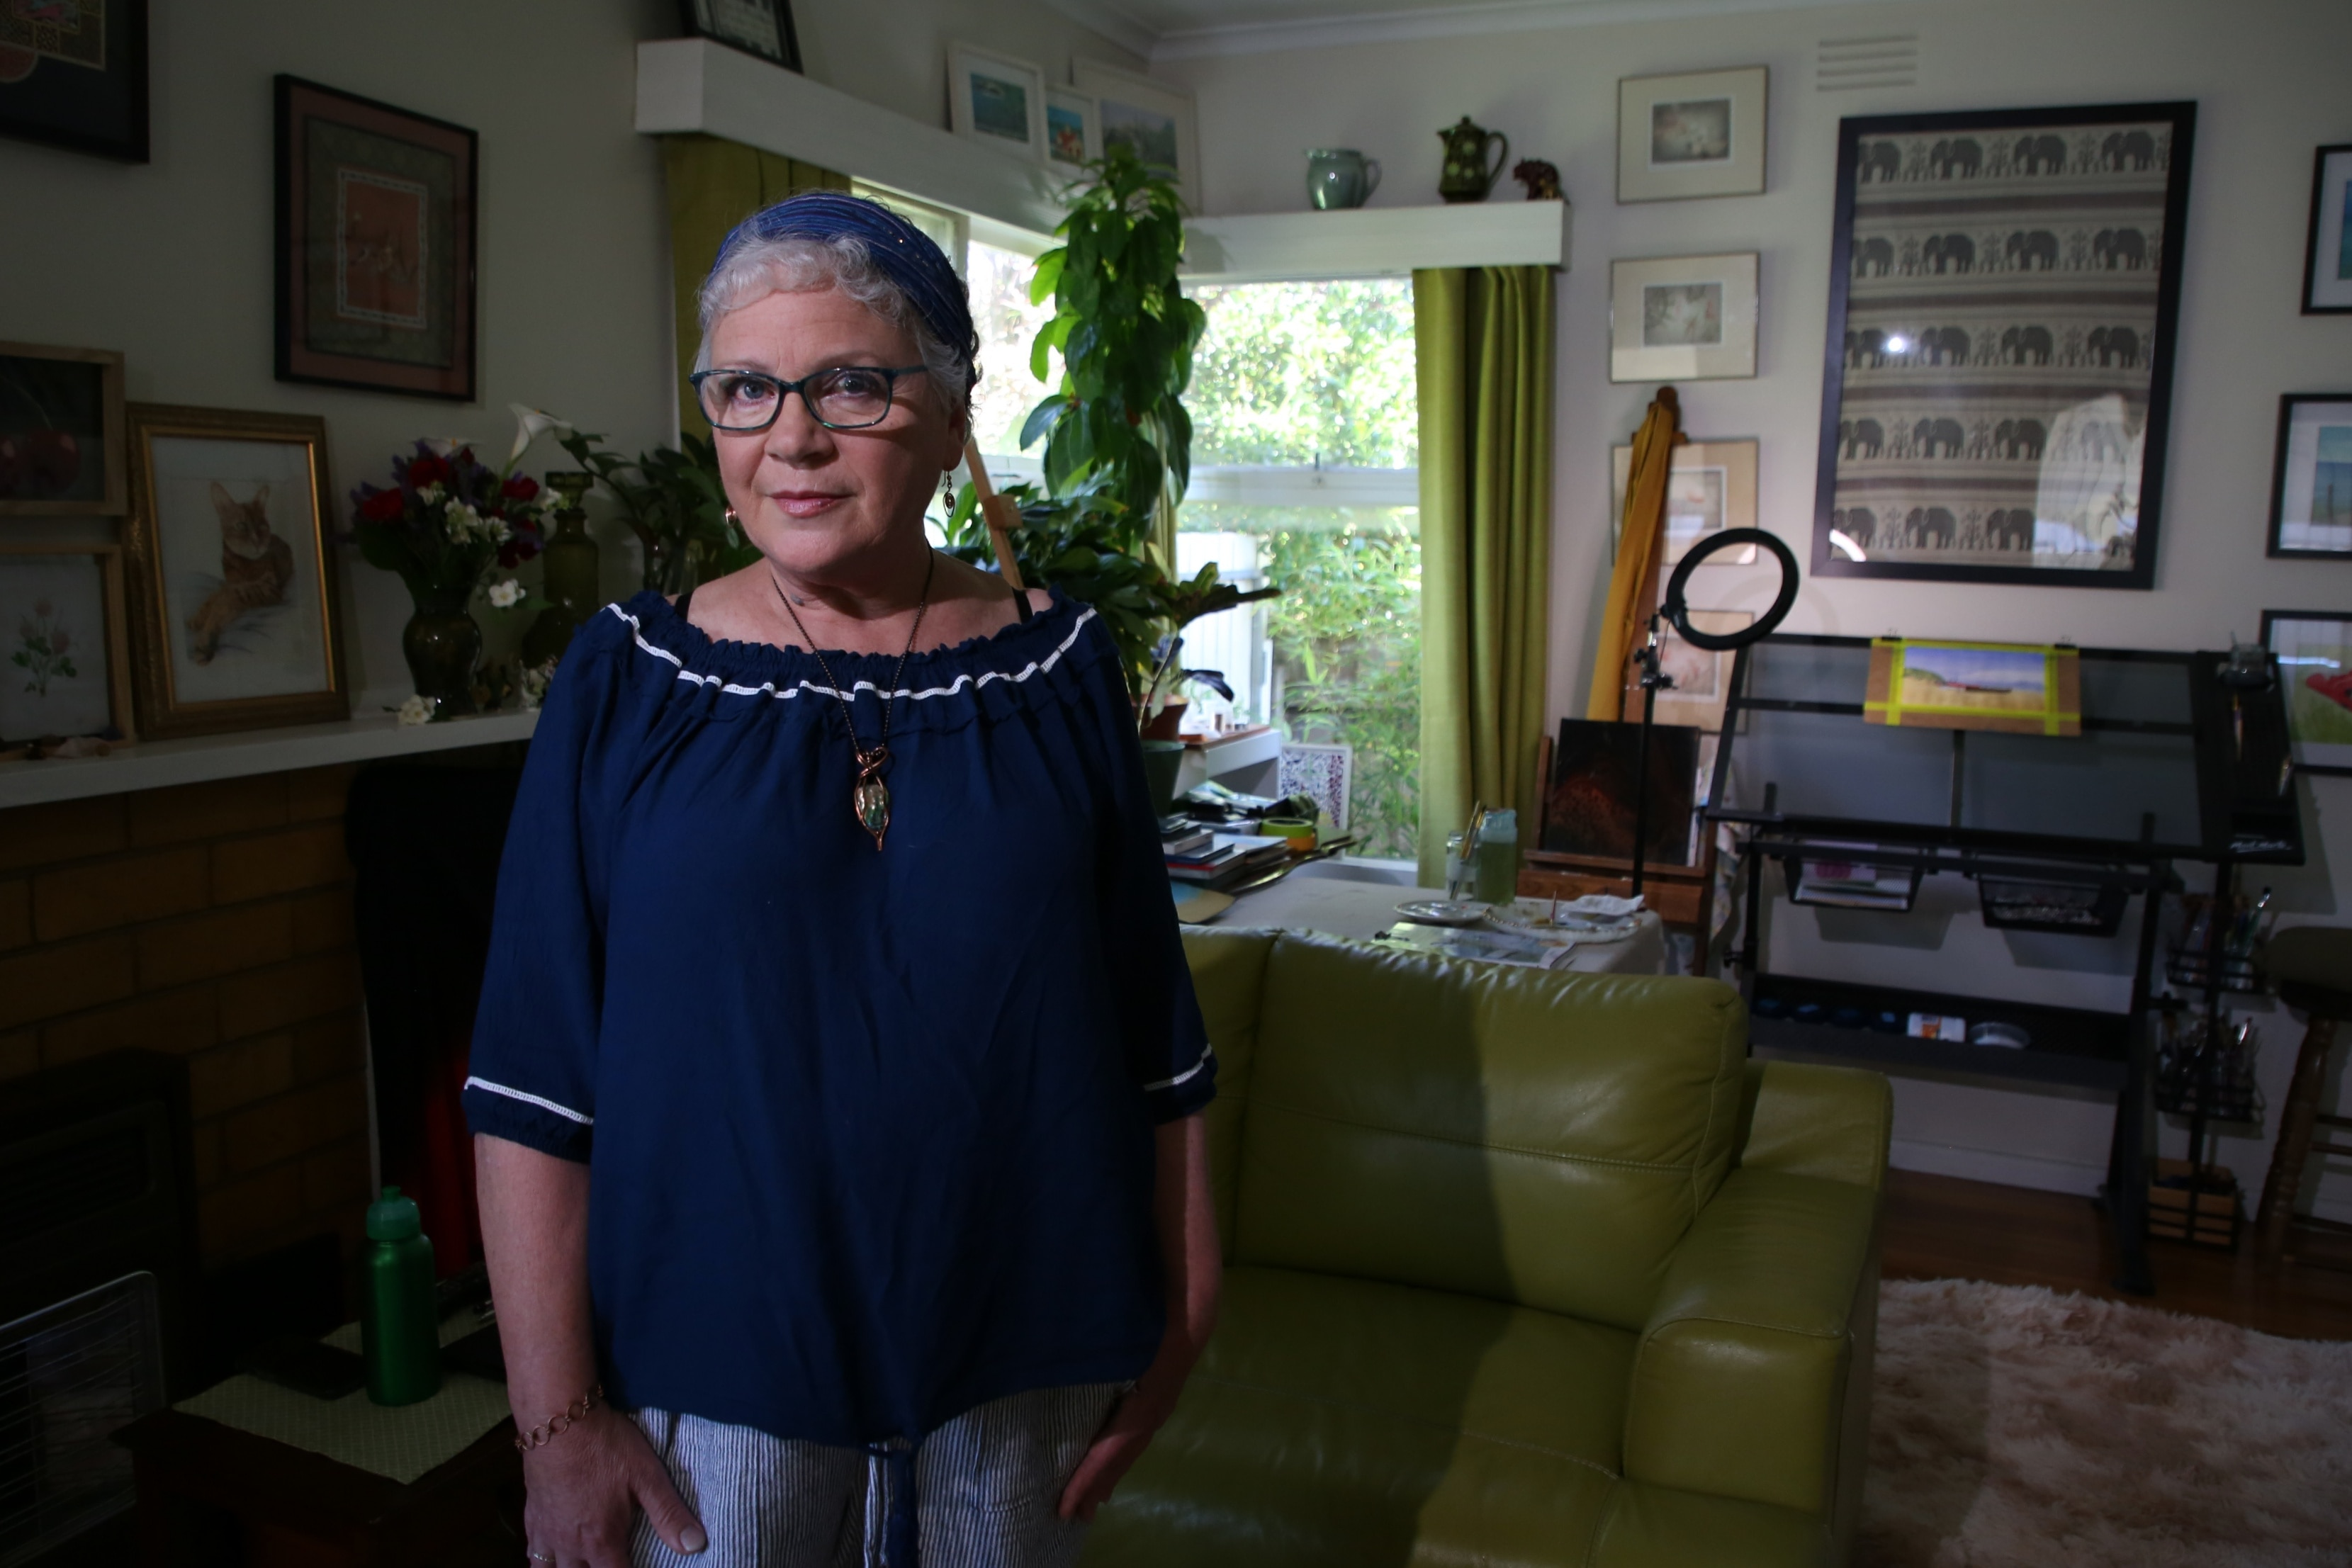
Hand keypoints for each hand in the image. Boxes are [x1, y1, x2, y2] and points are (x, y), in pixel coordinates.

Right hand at [523, 1406, 705, 1566]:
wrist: (557, 1420)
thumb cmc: (606, 1447)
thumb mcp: (647, 1475)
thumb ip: (669, 1513)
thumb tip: (696, 1545)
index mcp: (601, 1539)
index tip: (637, 1567)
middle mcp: (570, 1545)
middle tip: (612, 1563)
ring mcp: (546, 1532)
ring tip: (584, 1565)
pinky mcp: (531, 1516)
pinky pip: (532, 1554)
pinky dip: (543, 1562)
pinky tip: (552, 1556)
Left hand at [1055, 1340, 1194, 1523]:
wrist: (1191, 1314)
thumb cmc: (1153, 1327)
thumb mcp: (1122, 1351)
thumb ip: (1097, 1371)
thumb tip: (1065, 1393)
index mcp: (1141, 1409)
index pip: (1107, 1454)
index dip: (1085, 1481)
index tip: (1066, 1507)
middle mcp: (1150, 1416)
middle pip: (1119, 1460)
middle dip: (1096, 1487)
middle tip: (1076, 1516)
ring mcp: (1158, 1410)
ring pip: (1129, 1452)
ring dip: (1110, 1476)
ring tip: (1094, 1500)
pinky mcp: (1158, 1403)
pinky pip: (1136, 1439)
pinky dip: (1121, 1458)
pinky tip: (1114, 1461)